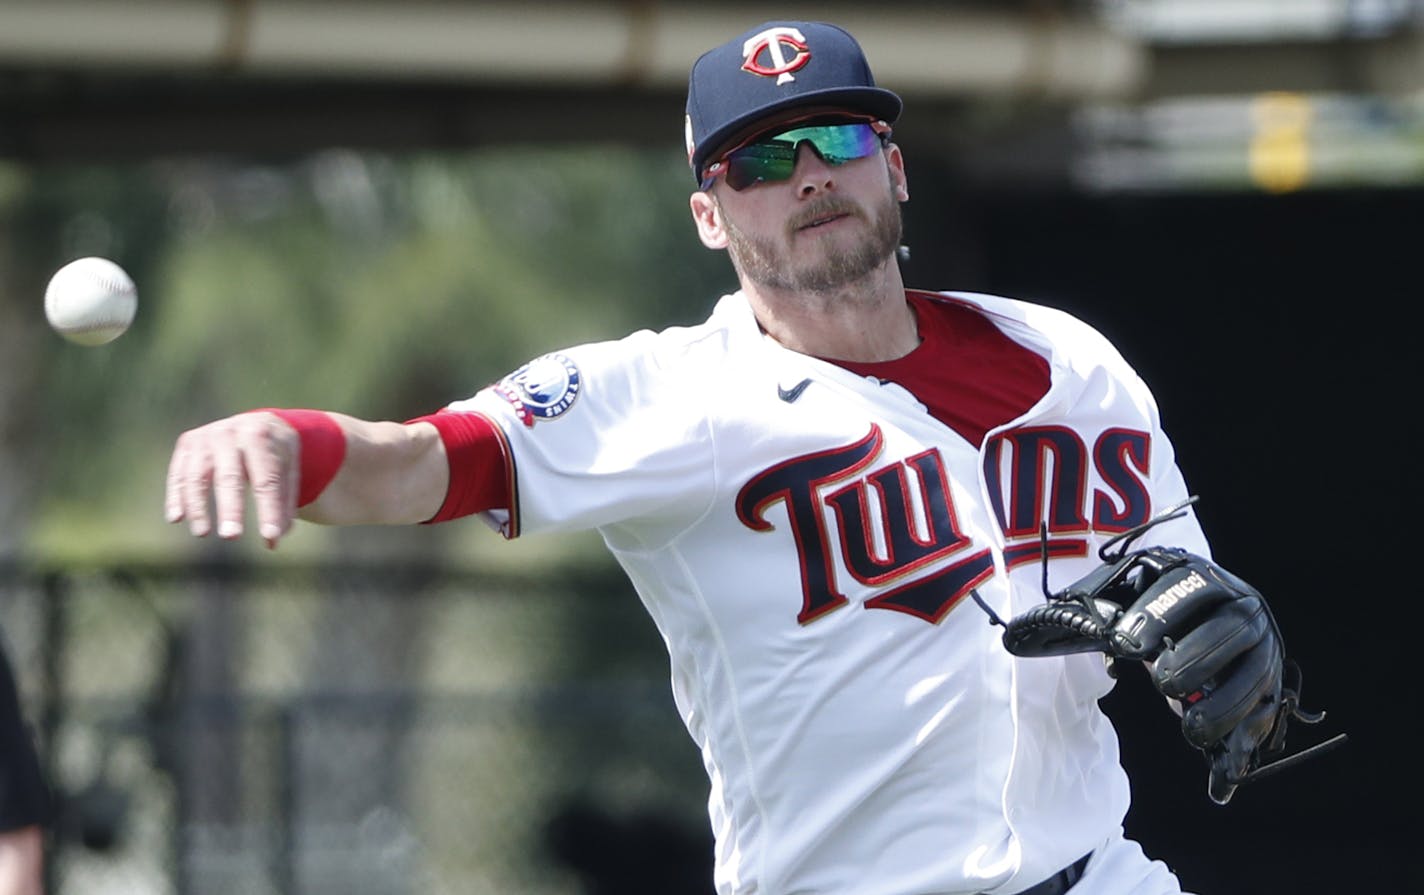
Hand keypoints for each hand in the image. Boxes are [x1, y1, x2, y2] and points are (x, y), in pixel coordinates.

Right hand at [164, 411, 298, 548]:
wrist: (257, 422)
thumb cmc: (276, 452)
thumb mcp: (289, 468)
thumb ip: (284, 502)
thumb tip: (273, 540)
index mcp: (262, 436)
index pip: (266, 479)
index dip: (269, 509)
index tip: (270, 537)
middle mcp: (230, 433)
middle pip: (230, 476)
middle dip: (231, 507)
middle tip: (232, 536)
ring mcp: (205, 437)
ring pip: (197, 476)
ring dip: (198, 506)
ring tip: (202, 533)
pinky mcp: (187, 443)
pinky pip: (178, 474)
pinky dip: (175, 496)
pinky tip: (176, 518)